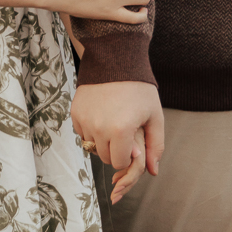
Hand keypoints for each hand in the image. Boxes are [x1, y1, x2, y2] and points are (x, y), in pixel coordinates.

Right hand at [72, 82, 163, 200]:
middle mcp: (100, 128)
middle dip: (115, 149)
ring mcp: (85, 120)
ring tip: (113, 121)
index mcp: (121, 131)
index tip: (132, 142)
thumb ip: (155, 146)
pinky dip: (91, 130)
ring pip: (92, 146)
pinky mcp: (75, 113)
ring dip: (102, 140)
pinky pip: (82, 133)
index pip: (119, 163)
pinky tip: (101, 114)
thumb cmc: (139, 89)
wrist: (115, 60)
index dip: (128, 155)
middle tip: (124, 131)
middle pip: (105, 157)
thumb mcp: (154, 116)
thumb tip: (154, 171)